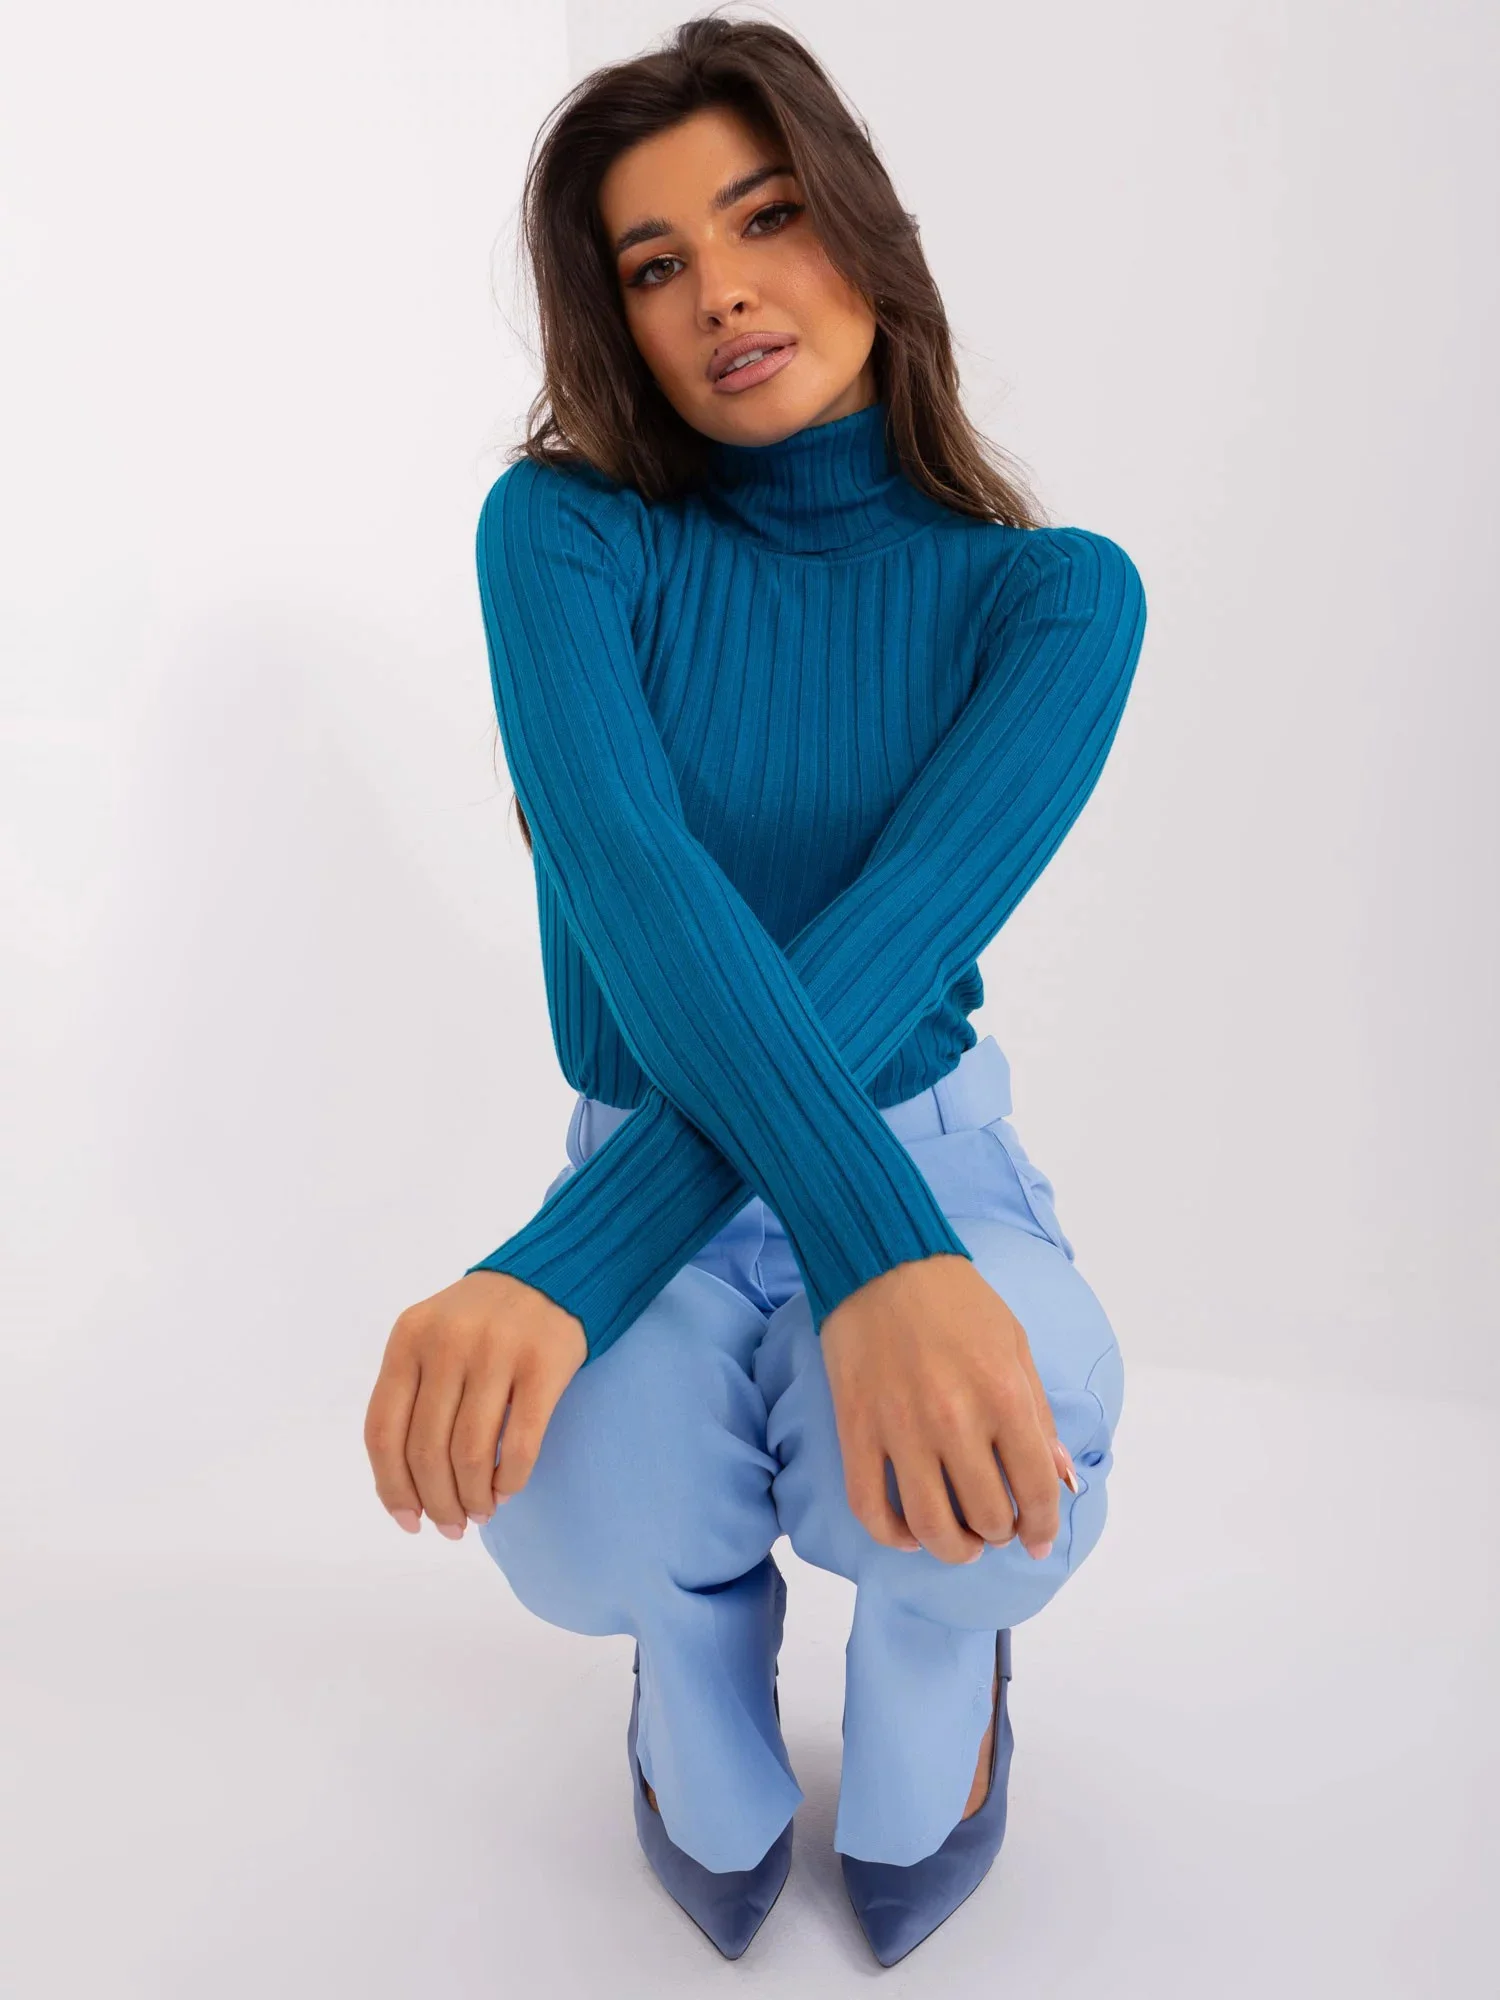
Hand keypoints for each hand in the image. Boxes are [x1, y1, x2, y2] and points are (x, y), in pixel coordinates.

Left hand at [364, 1271, 586, 1537]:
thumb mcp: (431, 1340)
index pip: (384, 1432)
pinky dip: (511, 1479)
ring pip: (471, 1453)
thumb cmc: (481, 1322)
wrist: (551, 1275)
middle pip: (427, 1451)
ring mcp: (497, 1350)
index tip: (409, 1521)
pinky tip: (508, 1490)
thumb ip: (413, 1397)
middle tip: (452, 1527)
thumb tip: (407, 1489)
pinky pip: (521, 1442)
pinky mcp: (543, 1362)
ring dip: (473, 1498)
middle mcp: (448, 1342)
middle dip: (438, 1503)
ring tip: (480, 1512)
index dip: (391, 1488)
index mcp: (408, 1338)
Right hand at [819, 1253, 1075, 1564]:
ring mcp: (901, 1428)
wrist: (881, 1262)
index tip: (1036, 1540)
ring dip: (951, 1547)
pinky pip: (869, 1505)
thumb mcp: (1016, 1347)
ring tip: (960, 1542)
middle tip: (994, 1526)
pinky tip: (907, 1534)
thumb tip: (1060, 1480)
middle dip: (997, 1533)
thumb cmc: (957, 1300)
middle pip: (985, 1516)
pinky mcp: (857, 1429)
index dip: (1040, 1527)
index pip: (1034, 1490)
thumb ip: (1039, 1417)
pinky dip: (891, 1534)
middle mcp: (955, 1419)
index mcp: (1003, 1396)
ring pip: (930, 1525)